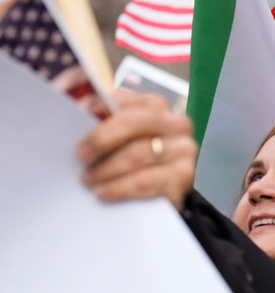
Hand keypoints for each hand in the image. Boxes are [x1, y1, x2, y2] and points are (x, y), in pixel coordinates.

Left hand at [76, 91, 196, 210]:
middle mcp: (176, 124)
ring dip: (107, 169)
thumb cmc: (130, 157)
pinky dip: (119, 188)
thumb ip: (98, 116)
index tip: (72, 119)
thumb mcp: (116, 134)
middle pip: (135, 122)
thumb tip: (74, 99)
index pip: (124, 101)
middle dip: (102, 139)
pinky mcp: (183, 177)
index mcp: (156, 106)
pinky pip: (146, 181)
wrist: (157, 191)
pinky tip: (103, 192)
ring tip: (87, 179)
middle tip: (80, 155)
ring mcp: (184, 150)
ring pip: (139, 154)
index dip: (96, 108)